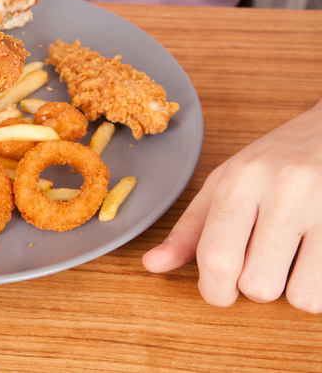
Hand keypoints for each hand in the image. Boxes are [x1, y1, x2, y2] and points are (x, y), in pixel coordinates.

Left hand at [142, 101, 321, 312]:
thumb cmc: (279, 160)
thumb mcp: (226, 182)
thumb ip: (189, 229)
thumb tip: (151, 265)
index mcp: (240, 180)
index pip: (216, 258)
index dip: (214, 291)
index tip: (220, 289)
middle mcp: (285, 190)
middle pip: (257, 285)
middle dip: (256, 288)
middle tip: (262, 263)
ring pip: (301, 296)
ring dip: (294, 290)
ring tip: (293, 259)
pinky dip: (321, 286)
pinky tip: (314, 258)